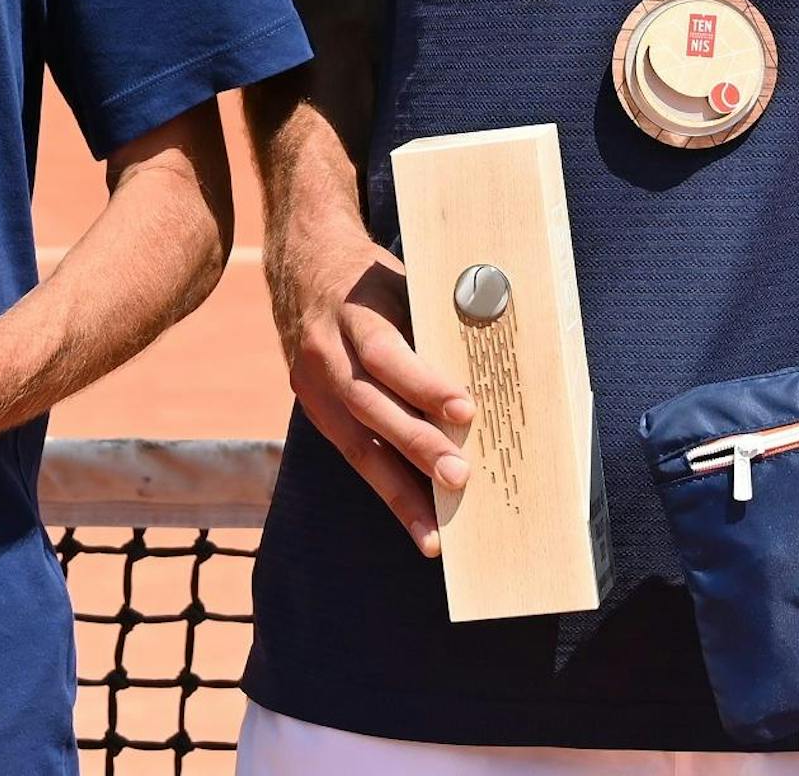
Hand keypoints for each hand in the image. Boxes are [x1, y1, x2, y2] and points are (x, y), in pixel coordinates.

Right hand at [267, 211, 472, 555]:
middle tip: (459, 478)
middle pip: (370, 405)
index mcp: (350, 311)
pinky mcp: (315, 410)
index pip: (386, 353)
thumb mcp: (401, 282)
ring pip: (356, 445)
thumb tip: (493, 364)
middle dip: (416, 446)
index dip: (424, 384)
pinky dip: (386, 489)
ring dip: (398, 491)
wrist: (305, 266)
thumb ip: (433, 323)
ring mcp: (313, 386)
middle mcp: (324, 352)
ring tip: (433, 532)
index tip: (466, 411)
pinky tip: (417, 520)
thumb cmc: (371, 278)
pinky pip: (353, 455)